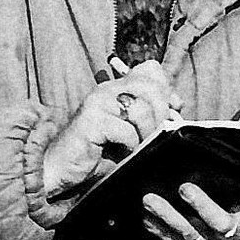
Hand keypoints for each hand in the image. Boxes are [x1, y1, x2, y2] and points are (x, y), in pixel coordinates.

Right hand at [41, 62, 175, 197]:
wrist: (61, 169)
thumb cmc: (97, 153)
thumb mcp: (129, 130)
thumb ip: (151, 114)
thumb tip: (177, 105)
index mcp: (117, 88)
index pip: (151, 70)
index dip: (166, 90)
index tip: (170, 111)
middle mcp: (107, 90)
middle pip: (152, 87)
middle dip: (161, 114)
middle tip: (153, 134)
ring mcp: (98, 104)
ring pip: (141, 109)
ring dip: (146, 133)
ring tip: (137, 146)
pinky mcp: (91, 122)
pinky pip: (126, 131)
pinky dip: (130, 146)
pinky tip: (122, 152)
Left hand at [142, 183, 239, 239]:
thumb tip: (234, 164)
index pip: (220, 222)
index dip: (201, 205)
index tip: (183, 187)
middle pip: (193, 234)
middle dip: (170, 216)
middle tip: (150, 198)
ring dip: (160, 223)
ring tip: (145, 204)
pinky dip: (160, 232)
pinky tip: (147, 218)